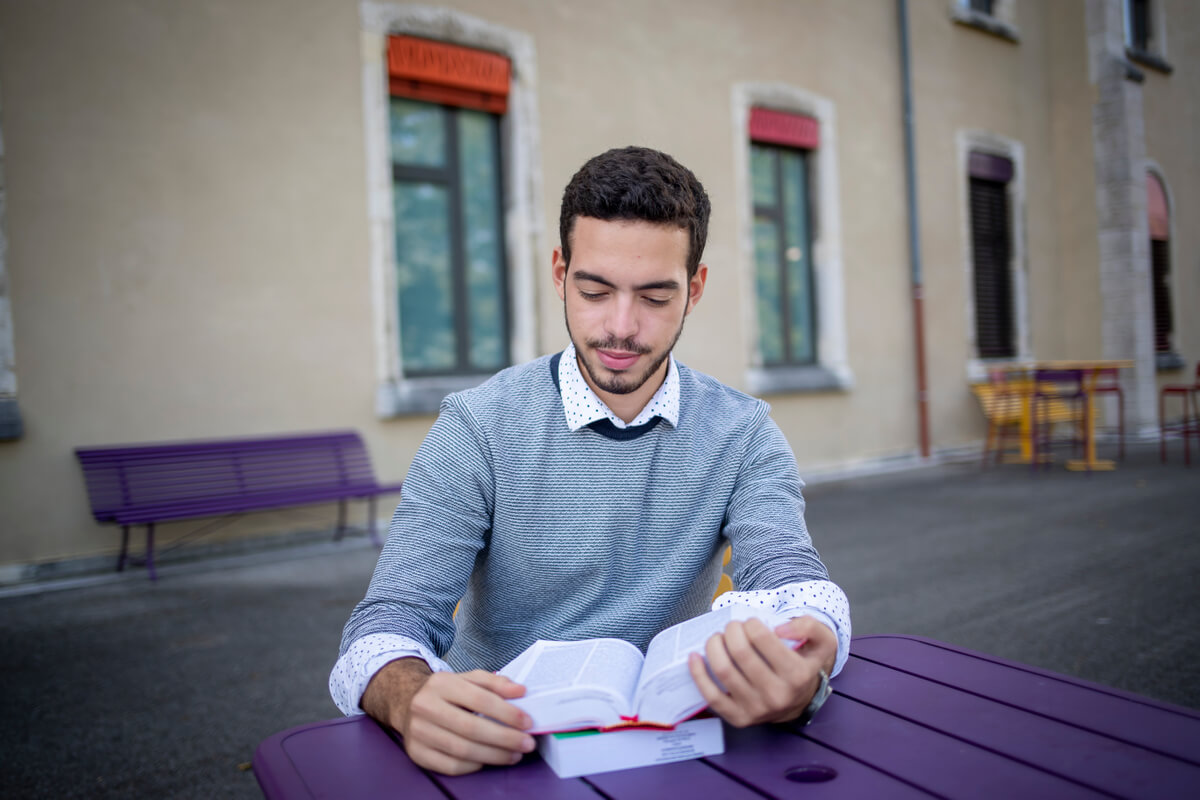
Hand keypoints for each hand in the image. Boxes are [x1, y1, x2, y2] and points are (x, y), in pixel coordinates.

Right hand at [360, 657, 535, 774]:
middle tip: (527, 743)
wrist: (406, 703)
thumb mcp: (468, 679)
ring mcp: (418, 731)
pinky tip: (488, 761)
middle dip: (505, 738)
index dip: (506, 712)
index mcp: (441, 683)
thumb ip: (495, 682)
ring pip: (462, 750)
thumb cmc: (446, 693)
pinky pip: (450, 766)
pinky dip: (473, 766)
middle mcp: (425, 706)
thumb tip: (520, 691)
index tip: (527, 722)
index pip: (479, 699)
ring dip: (494, 755)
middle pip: (471, 728)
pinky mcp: (416, 753)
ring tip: (514, 755)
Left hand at [687, 616, 836, 726]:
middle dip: (730, 631)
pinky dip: (698, 675)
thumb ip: (808, 626)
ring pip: (724, 672)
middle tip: (731, 628)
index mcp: (797, 675)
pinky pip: (712, 697)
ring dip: (713, 646)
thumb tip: (779, 629)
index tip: (750, 623)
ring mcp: (756, 709)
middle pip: (740, 652)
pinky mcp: (739, 718)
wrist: (801, 700)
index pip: (762, 638)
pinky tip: (694, 657)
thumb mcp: (822, 641)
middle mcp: (777, 695)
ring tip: (716, 638)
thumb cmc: (805, 664)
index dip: (750, 623)